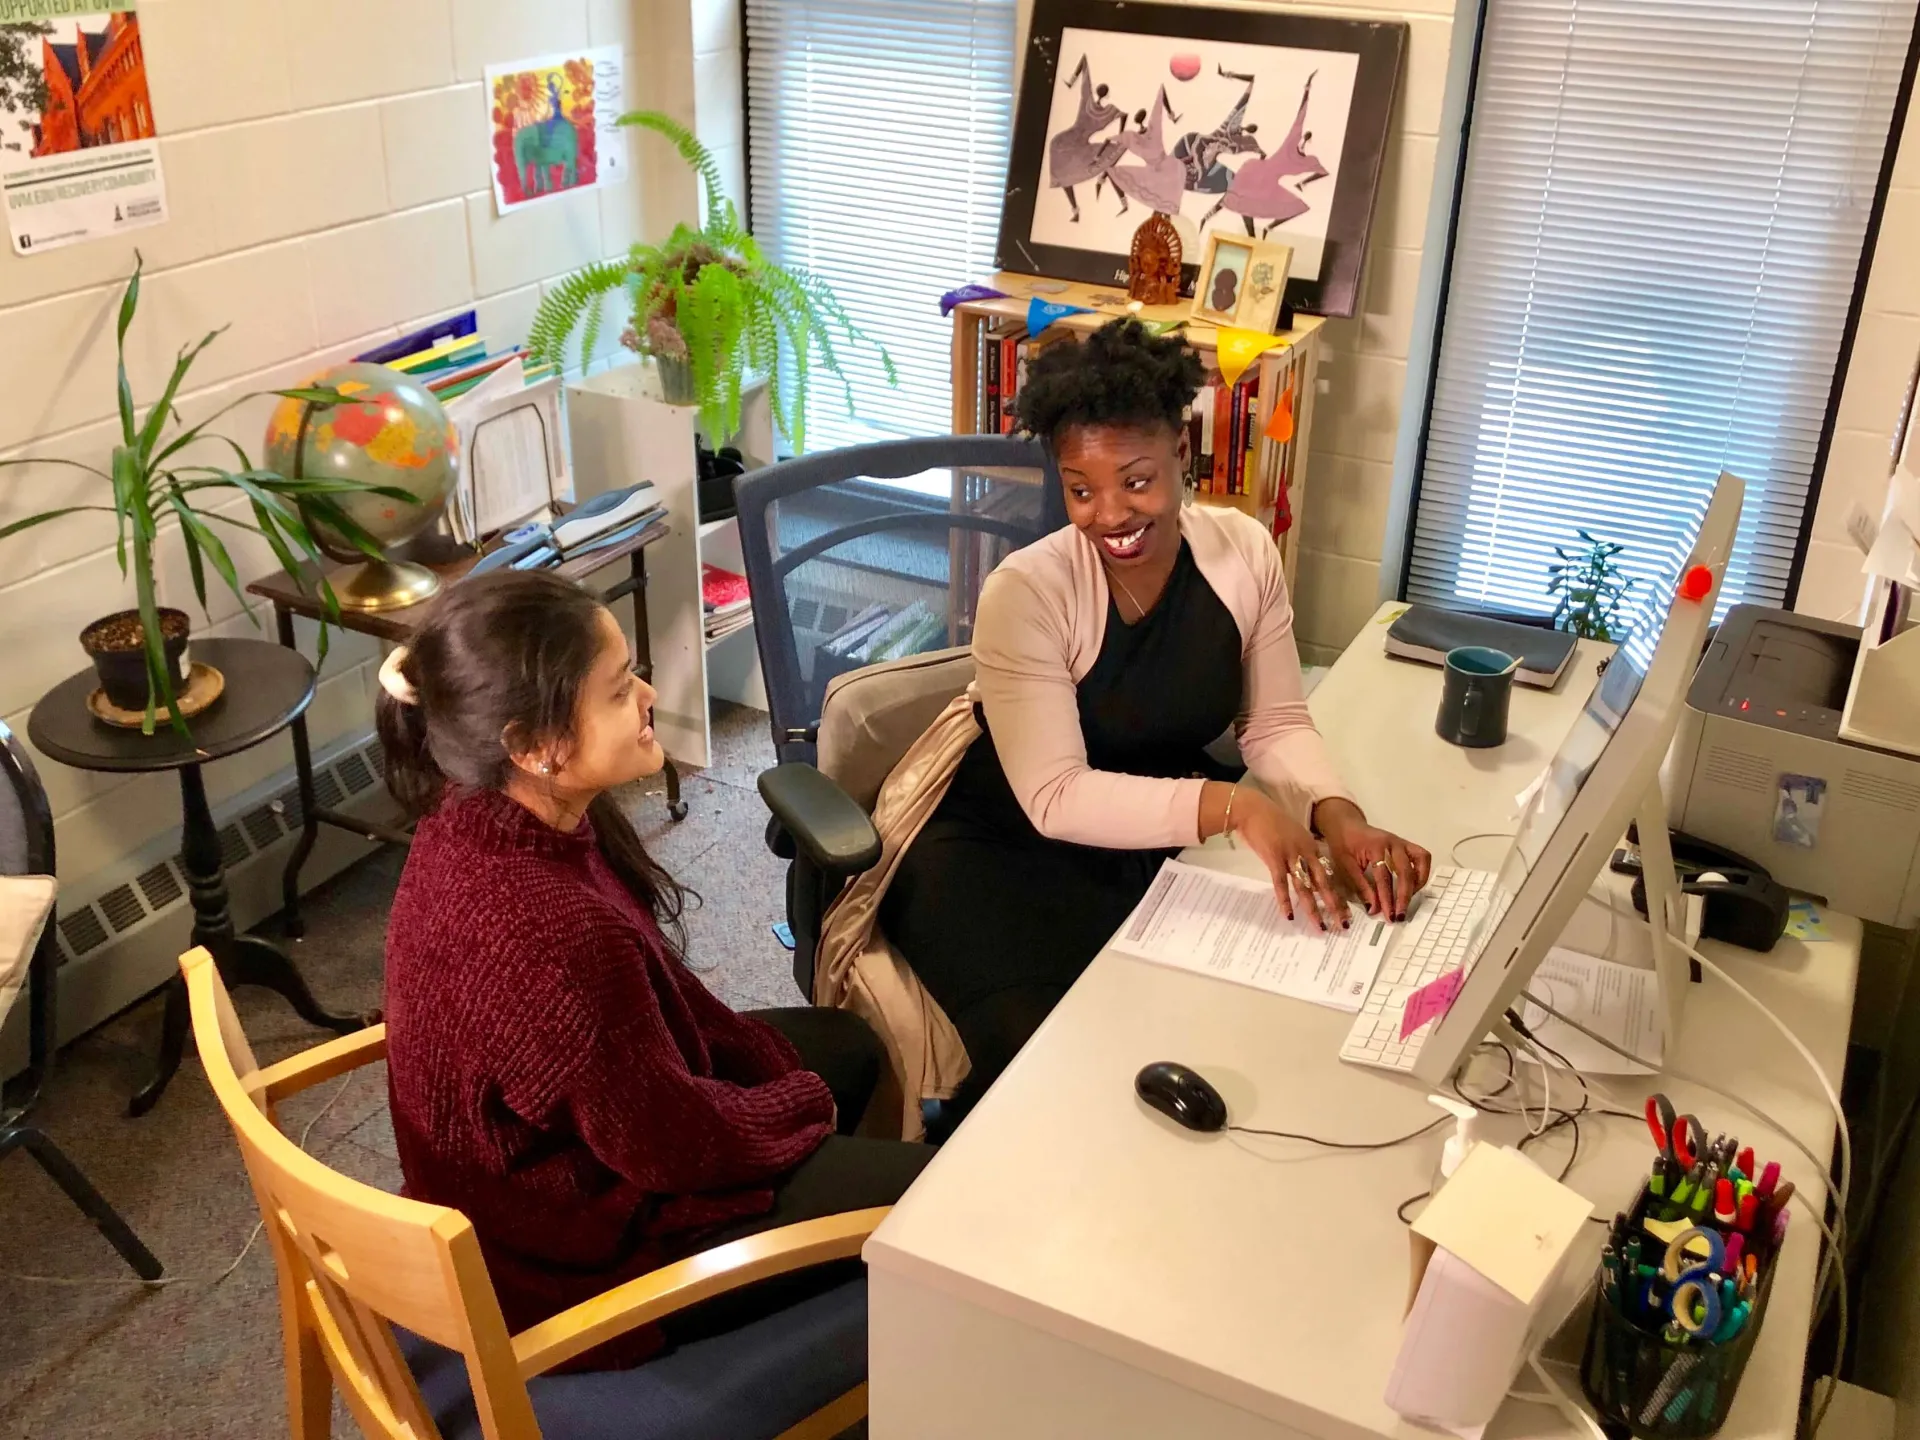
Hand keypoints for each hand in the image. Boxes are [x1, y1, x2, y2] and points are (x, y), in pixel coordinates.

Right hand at [1230, 788, 1346, 932]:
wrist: (1252, 809)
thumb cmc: (1269, 822)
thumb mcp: (1292, 835)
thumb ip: (1300, 851)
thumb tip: (1303, 870)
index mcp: (1311, 847)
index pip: (1328, 875)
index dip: (1337, 894)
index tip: (1345, 911)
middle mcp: (1306, 852)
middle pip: (1323, 883)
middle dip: (1334, 905)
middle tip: (1343, 924)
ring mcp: (1291, 856)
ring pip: (1305, 887)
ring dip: (1313, 908)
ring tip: (1320, 926)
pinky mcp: (1274, 859)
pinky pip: (1281, 884)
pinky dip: (1285, 900)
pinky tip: (1289, 915)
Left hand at [1313, 799, 1431, 921]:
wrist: (1346, 825)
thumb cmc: (1344, 845)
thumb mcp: (1346, 865)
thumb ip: (1361, 886)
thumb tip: (1373, 909)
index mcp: (1375, 846)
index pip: (1384, 877)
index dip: (1386, 898)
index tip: (1387, 915)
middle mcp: (1393, 843)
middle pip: (1405, 872)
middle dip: (1403, 896)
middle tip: (1399, 915)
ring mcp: (1402, 843)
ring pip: (1421, 861)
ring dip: (1417, 883)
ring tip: (1408, 900)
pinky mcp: (1407, 845)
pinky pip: (1422, 857)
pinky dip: (1421, 873)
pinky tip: (1413, 886)